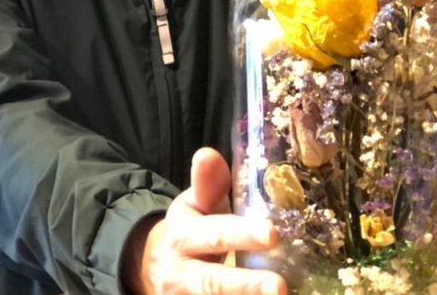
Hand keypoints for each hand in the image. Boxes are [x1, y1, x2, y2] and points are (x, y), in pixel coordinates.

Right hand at [125, 147, 286, 294]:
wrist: (157, 269)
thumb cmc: (191, 230)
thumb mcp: (194, 206)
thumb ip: (207, 184)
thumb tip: (208, 154)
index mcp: (184, 236)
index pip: (214, 234)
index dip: (241, 235)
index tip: (271, 234)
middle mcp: (182, 273)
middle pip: (213, 283)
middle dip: (246, 285)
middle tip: (279, 287)